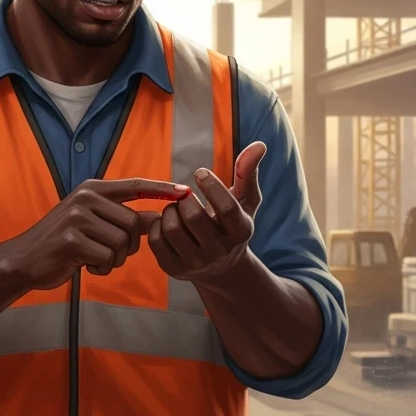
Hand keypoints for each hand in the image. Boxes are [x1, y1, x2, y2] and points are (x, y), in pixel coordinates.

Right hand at [5, 178, 189, 289]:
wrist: (25, 260)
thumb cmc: (63, 243)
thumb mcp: (94, 224)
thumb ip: (123, 219)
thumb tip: (158, 217)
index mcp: (93, 189)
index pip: (136, 185)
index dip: (162, 189)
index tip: (186, 192)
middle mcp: (86, 197)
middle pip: (133, 222)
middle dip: (129, 246)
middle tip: (110, 254)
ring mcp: (77, 217)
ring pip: (122, 242)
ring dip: (114, 259)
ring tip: (94, 258)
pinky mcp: (71, 239)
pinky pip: (106, 256)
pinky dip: (101, 268)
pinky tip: (85, 265)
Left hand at [148, 142, 265, 285]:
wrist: (221, 268)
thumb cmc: (232, 225)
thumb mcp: (245, 201)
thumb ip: (248, 173)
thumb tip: (259, 145)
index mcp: (241, 232)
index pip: (227, 208)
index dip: (211, 186)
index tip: (199, 172)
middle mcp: (220, 252)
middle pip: (193, 218)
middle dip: (185, 199)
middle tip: (185, 195)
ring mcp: (197, 264)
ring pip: (172, 229)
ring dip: (170, 210)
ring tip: (177, 208)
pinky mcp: (175, 270)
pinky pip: (156, 241)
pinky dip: (157, 225)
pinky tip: (167, 222)